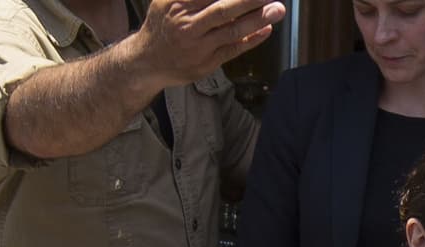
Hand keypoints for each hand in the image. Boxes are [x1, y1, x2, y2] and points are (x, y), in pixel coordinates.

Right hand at [130, 0, 287, 89]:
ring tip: (277, 10)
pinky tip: (266, 30)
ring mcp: (197, 45)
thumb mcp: (168, 0)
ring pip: (232, 31)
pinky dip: (252, 40)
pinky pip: (234, 49)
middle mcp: (186, 23)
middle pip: (223, 9)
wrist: (147, 60)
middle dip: (250, 0)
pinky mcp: (206, 63)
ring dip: (257, 20)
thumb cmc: (164, 25)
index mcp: (176, 3)